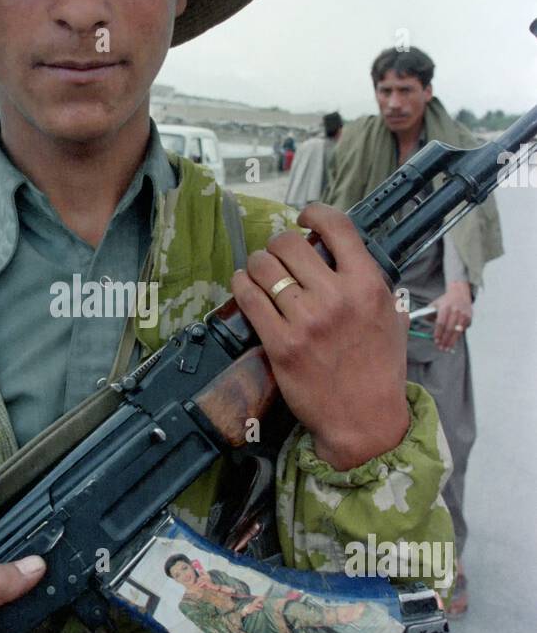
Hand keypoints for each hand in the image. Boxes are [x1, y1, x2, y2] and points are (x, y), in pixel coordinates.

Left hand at [231, 203, 409, 470]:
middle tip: (279, 257)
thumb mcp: (391, 316)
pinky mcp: (280, 344)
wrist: (365, 419)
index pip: (336, 226)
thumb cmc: (380, 369)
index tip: (304, 217)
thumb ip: (368, 281)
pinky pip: (249, 298)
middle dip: (280, 245)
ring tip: (260, 273)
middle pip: (290, 243)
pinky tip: (245, 286)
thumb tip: (339, 252)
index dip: (314, 213)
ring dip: (257, 265)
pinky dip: (241, 285)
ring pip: (264, 267)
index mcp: (368, 285)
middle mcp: (336, 297)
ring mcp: (306, 321)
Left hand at [432, 280, 471, 351]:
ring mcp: (463, 314)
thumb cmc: (445, 301)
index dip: (438, 333)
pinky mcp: (469, 317)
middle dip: (445, 340)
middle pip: (449, 329)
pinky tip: (453, 341)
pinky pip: (463, 330)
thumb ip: (428, 315)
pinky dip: (458, 336)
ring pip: (457, 331)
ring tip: (447, 348)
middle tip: (441, 348)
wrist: (460, 293)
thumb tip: (422, 325)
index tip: (436, 341)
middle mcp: (455, 311)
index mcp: (445, 308)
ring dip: (452, 341)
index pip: (441, 323)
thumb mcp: (435, 305)